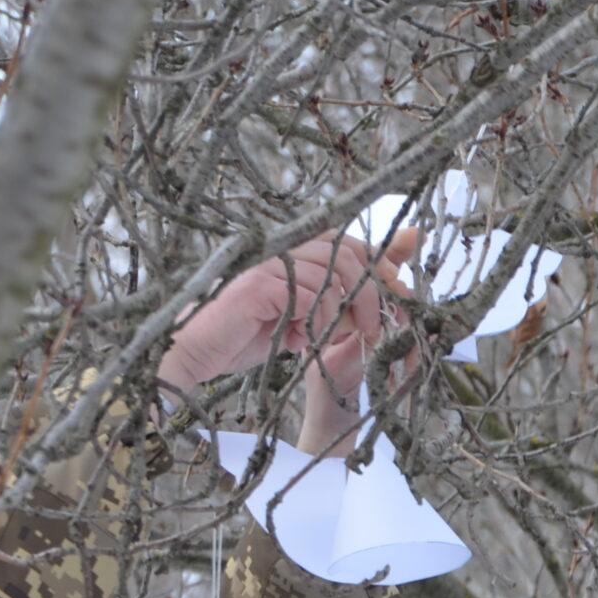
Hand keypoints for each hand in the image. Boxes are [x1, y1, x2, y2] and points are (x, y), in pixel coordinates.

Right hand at [158, 233, 412, 394]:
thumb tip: (377, 308)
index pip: (348, 243)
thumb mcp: (302, 324)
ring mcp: (267, 264)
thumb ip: (333, 310)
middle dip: (374, 285)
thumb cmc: (243, 338)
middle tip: (381, 323)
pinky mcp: (256, 285)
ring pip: (330, 270)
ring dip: (350, 307)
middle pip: (345, 249)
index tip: (403, 293)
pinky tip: (312, 340)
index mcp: (292, 254)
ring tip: (352, 337)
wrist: (194, 354)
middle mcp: (281, 250)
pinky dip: (320, 319)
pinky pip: (306, 293)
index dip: (381, 262)